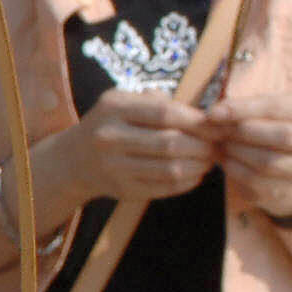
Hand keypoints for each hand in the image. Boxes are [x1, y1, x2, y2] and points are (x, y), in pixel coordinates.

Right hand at [58, 83, 214, 202]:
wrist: (73, 161)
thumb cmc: (108, 125)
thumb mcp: (122, 102)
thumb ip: (157, 101)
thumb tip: (204, 113)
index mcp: (113, 109)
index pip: (165, 113)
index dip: (196, 120)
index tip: (216, 124)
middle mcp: (110, 138)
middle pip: (170, 143)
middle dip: (202, 145)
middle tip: (217, 144)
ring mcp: (115, 167)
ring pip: (171, 169)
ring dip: (199, 165)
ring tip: (209, 160)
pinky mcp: (123, 190)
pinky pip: (165, 188)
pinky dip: (188, 182)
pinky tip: (195, 174)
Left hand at [206, 87, 291, 220]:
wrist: (278, 161)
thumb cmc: (264, 123)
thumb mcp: (257, 108)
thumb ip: (238, 107)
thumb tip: (213, 114)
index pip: (278, 107)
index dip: (243, 109)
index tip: (213, 112)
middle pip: (283, 136)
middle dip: (242, 132)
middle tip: (218, 130)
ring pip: (268, 161)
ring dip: (236, 151)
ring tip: (222, 144)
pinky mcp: (284, 188)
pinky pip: (255, 180)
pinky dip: (233, 168)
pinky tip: (226, 159)